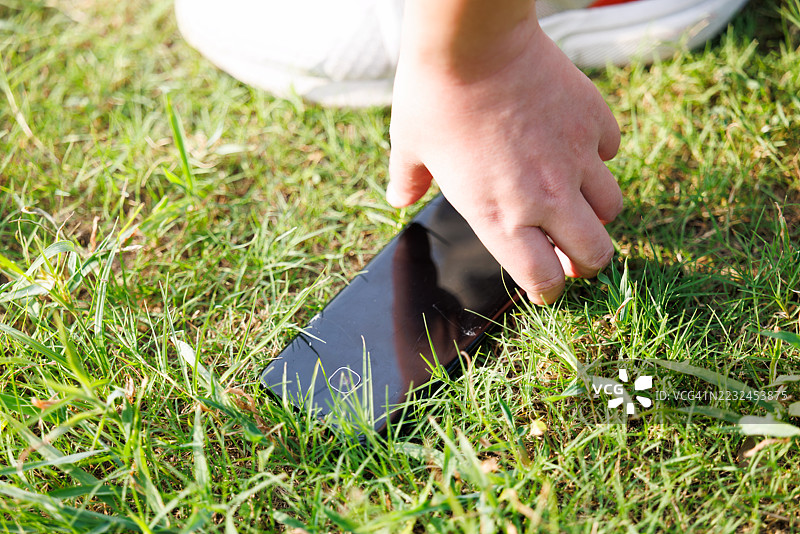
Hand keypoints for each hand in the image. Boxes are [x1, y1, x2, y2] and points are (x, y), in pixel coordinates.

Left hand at [388, 15, 621, 303]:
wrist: (472, 41)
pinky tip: (575, 146)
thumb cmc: (434, 97)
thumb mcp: (409, 147)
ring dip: (596, 213)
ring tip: (577, 201)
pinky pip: (611, 152)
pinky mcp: (592, 121)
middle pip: (595, 255)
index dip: (548, 290)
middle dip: (586, 262)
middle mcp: (545, 198)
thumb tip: (400, 199)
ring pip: (611, 208)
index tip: (546, 286)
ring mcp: (575, 159)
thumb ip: (408, 181)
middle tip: (574, 253)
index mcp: (499, 217)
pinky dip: (598, 156)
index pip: (543, 279)